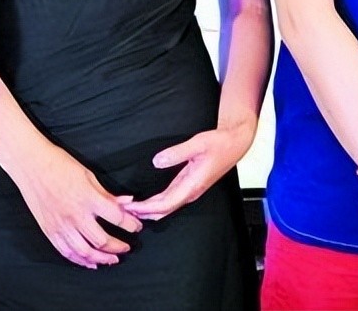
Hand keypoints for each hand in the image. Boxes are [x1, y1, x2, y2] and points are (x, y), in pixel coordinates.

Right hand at [13, 141, 142, 268]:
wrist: (32, 166)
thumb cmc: (61, 165)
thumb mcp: (88, 175)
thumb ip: (106, 193)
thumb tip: (127, 202)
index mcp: (88, 198)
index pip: (116, 217)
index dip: (130, 224)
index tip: (137, 226)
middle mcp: (75, 215)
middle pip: (102, 240)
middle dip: (118, 246)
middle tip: (127, 247)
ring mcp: (61, 226)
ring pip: (84, 252)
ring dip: (101, 258)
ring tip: (113, 259)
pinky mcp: (49, 231)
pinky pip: (66, 252)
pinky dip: (80, 261)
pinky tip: (90, 263)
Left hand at [125, 122, 252, 220]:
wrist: (235, 143)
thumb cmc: (219, 143)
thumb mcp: (198, 143)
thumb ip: (177, 153)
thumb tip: (156, 161)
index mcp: (192, 185)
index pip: (165, 204)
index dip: (146, 208)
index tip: (129, 207)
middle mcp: (191, 192)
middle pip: (163, 210)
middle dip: (143, 213)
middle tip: (122, 210)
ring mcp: (191, 190)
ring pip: (166, 207)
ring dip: (148, 209)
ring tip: (129, 208)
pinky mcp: (190, 185)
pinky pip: (170, 200)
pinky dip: (156, 203)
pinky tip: (146, 202)